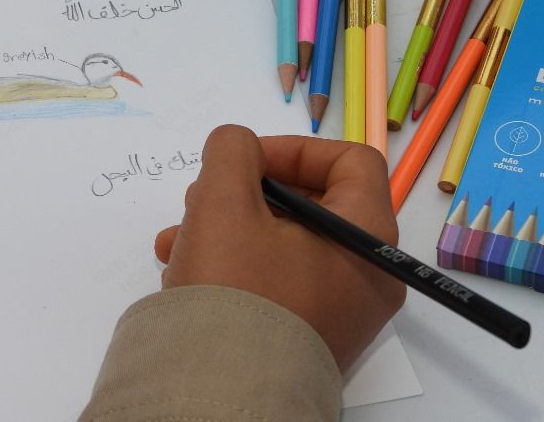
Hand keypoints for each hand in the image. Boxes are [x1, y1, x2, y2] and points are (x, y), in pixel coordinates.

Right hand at [154, 126, 405, 372]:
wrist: (222, 396)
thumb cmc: (236, 290)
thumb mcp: (224, 202)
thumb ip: (233, 152)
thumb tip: (241, 147)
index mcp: (366, 239)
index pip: (351, 162)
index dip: (295, 148)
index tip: (246, 161)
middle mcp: (364, 277)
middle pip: (312, 202)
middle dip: (246, 191)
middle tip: (203, 196)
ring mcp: (337, 311)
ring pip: (283, 242)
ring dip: (227, 226)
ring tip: (177, 238)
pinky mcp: (304, 335)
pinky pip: (275, 281)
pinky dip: (233, 264)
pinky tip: (185, 270)